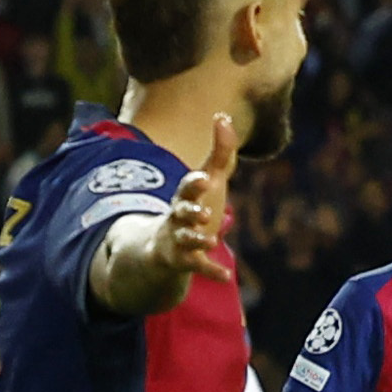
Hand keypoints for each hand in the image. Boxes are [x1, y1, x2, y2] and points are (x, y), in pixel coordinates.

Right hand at [153, 120, 237, 284]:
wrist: (166, 246)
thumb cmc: (193, 206)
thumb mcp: (209, 179)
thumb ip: (220, 151)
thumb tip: (223, 115)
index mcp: (186, 196)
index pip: (188, 187)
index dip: (195, 183)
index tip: (205, 178)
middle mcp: (179, 217)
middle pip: (182, 212)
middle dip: (191, 212)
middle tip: (205, 214)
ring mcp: (180, 240)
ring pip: (185, 239)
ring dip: (196, 239)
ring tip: (210, 241)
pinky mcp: (185, 262)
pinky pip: (197, 267)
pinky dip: (210, 271)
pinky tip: (226, 275)